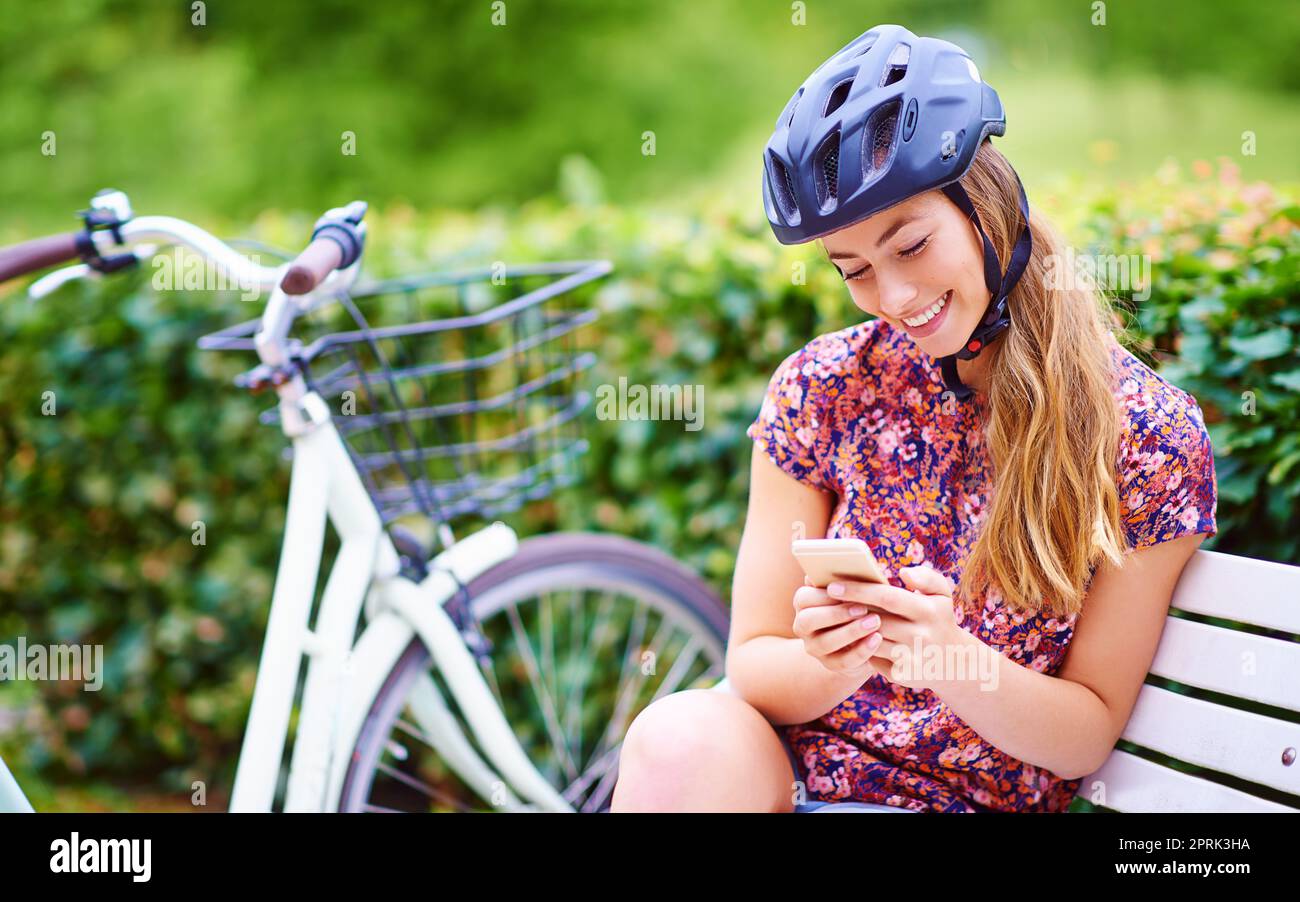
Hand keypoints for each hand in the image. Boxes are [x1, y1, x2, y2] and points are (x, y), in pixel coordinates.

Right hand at [791, 576, 883, 679]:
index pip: (804, 598)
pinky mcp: (831, 665)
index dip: (825, 595)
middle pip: (809, 621)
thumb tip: (830, 564)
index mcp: (804, 603)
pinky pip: (843, 661)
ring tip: (875, 622)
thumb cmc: (855, 603)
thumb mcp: (849, 590)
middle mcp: (803, 626)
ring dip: (851, 632)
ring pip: (826, 643)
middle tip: (863, 608)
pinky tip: (878, 639)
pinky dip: (861, 650)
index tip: (847, 591)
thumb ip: (842, 578)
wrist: (858, 637)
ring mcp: (815, 647)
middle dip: (836, 614)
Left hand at [824, 565, 967, 690]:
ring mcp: (913, 658)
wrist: (954, 661)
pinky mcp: (904, 676)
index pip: (887, 597)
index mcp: (928, 611)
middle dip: (848, 611)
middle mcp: (922, 636)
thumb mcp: (942, 595)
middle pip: (875, 621)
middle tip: (824, 602)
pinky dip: (861, 649)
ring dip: (851, 631)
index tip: (833, 585)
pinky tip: (850, 640)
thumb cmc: (939, 618)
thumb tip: (904, 573)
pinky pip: (874, 661)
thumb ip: (927, 577)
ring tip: (832, 619)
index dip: (858, 590)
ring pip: (871, 642)